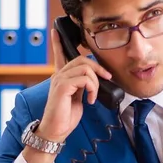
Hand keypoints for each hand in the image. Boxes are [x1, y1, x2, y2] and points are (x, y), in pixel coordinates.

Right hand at [38, 28, 112, 142]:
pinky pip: (84, 79)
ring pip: (85, 68)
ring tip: (94, 95)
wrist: (56, 131)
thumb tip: (93, 79)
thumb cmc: (66, 116)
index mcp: (61, 77)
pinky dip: (92, 88)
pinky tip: (90, 99)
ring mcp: (59, 80)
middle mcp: (59, 75)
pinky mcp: (62, 87)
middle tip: (107, 78)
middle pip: (82, 59)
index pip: (59, 55)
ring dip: (96, 82)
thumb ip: (82, 85)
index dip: (58, 43)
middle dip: (98, 67)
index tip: (56, 31)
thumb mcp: (77, 97)